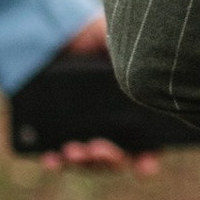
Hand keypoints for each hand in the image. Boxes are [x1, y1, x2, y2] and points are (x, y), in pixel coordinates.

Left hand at [39, 14, 161, 174]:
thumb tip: (146, 64)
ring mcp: (85, 131)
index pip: (146, 142)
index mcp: (132, 109)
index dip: (148, 157)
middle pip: (117, 157)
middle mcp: (112, 126)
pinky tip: (51, 159)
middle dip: (110, 159)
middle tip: (100, 148)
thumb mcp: (115, 39)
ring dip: (85, 162)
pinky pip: (59, 155)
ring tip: (74, 151)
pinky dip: (57, 161)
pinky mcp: (58, 132)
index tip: (145, 166)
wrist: (53, 33)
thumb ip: (129, 53)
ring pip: (90, 160)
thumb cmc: (93, 35)